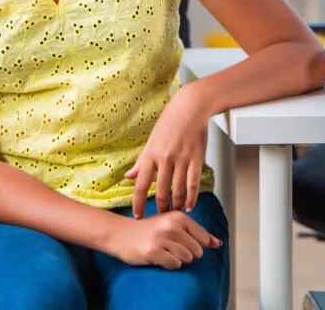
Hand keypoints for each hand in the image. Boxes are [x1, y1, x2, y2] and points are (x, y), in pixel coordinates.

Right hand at [108, 210, 221, 268]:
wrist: (122, 234)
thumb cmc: (150, 230)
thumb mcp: (173, 225)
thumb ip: (197, 234)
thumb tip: (218, 243)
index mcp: (179, 216)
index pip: (203, 239)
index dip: (194, 244)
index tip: (179, 239)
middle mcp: (172, 225)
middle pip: (197, 251)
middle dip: (186, 254)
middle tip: (170, 247)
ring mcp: (163, 239)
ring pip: (187, 259)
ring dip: (177, 259)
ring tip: (164, 251)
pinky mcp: (154, 252)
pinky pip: (174, 265)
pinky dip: (169, 265)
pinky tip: (158, 257)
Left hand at [125, 84, 209, 216]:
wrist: (190, 107)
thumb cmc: (170, 122)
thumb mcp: (152, 140)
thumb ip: (141, 161)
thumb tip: (128, 177)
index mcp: (151, 154)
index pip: (141, 184)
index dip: (138, 202)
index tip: (138, 216)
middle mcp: (165, 158)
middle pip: (161, 191)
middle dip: (160, 207)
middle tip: (160, 216)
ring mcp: (181, 159)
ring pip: (177, 190)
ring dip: (176, 205)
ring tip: (174, 212)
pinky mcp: (196, 159)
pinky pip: (193, 184)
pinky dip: (191, 197)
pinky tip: (189, 205)